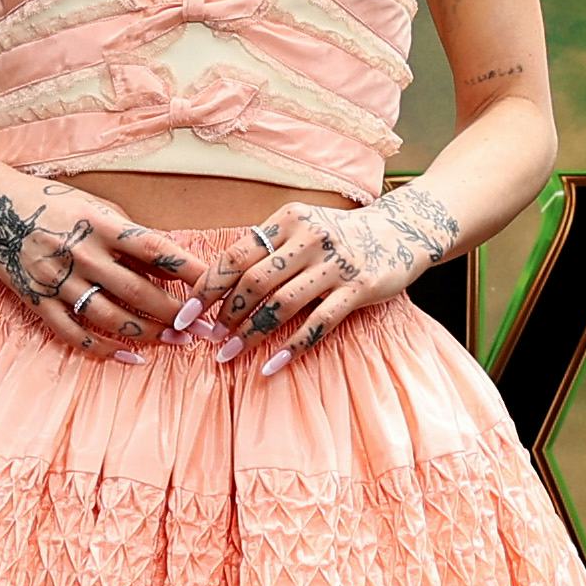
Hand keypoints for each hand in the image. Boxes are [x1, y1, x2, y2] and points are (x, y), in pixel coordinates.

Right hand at [0, 176, 203, 353]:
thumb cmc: (53, 204)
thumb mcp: (97, 208)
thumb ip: (132, 237)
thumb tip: (175, 266)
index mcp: (99, 224)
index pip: (154, 249)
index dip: (188, 271)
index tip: (214, 287)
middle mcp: (80, 253)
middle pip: (137, 291)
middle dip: (175, 313)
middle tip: (202, 328)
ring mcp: (57, 281)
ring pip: (111, 317)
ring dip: (148, 334)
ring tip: (175, 342)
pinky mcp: (38, 302)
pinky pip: (75, 334)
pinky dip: (105, 350)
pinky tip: (131, 357)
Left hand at [197, 185, 458, 374]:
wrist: (401, 231)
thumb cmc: (338, 235)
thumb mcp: (301, 227)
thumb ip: (266, 246)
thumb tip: (217, 281)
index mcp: (288, 220)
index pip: (236, 255)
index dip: (207, 288)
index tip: (185, 313)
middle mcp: (310, 238)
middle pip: (255, 281)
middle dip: (226, 314)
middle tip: (209, 338)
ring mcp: (336, 264)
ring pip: (282, 304)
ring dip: (251, 334)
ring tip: (230, 354)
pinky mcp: (360, 288)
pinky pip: (319, 323)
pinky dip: (292, 346)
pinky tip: (272, 365)